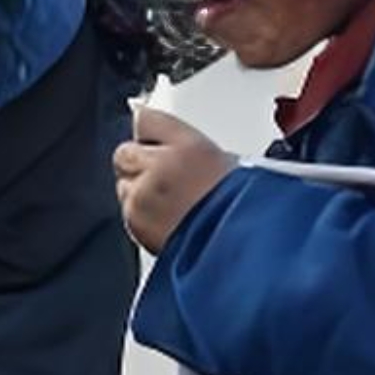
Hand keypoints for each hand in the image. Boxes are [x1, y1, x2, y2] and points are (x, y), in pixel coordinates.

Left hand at [114, 107, 235, 254]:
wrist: (244, 254)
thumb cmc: (249, 213)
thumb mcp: (237, 169)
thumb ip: (197, 152)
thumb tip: (179, 149)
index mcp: (190, 148)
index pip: (147, 120)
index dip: (152, 132)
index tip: (156, 138)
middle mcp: (160, 168)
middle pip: (126, 152)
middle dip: (141, 162)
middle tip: (168, 178)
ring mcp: (142, 197)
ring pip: (124, 185)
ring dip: (140, 192)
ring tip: (173, 206)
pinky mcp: (134, 222)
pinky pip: (128, 212)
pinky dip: (142, 217)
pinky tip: (170, 223)